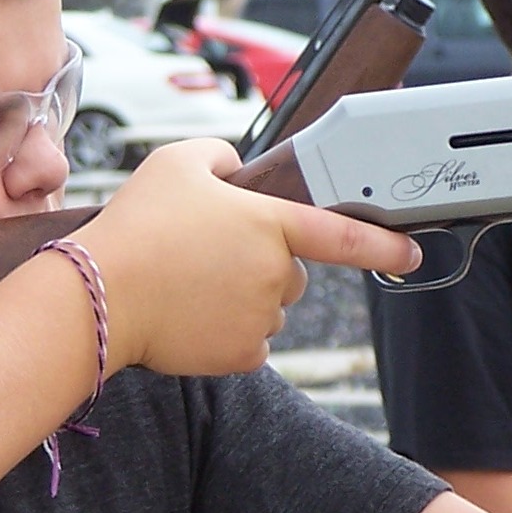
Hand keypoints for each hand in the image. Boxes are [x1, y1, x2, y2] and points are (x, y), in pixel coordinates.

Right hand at [76, 139, 420, 376]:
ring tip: (186, 286)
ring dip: (240, 300)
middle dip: (260, 266)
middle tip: (204, 257)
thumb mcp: (176, 162)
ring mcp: (262, 319)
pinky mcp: (242, 356)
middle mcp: (277, 274)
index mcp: (271, 224)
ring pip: (267, 309)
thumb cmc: (136, 226)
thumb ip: (221, 156)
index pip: (344, 237)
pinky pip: (247, 343)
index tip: (413, 252)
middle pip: (289, 273)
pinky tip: (189, 317)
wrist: (98, 296)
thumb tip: (237, 171)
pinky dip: (224, 334)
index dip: (385, 245)